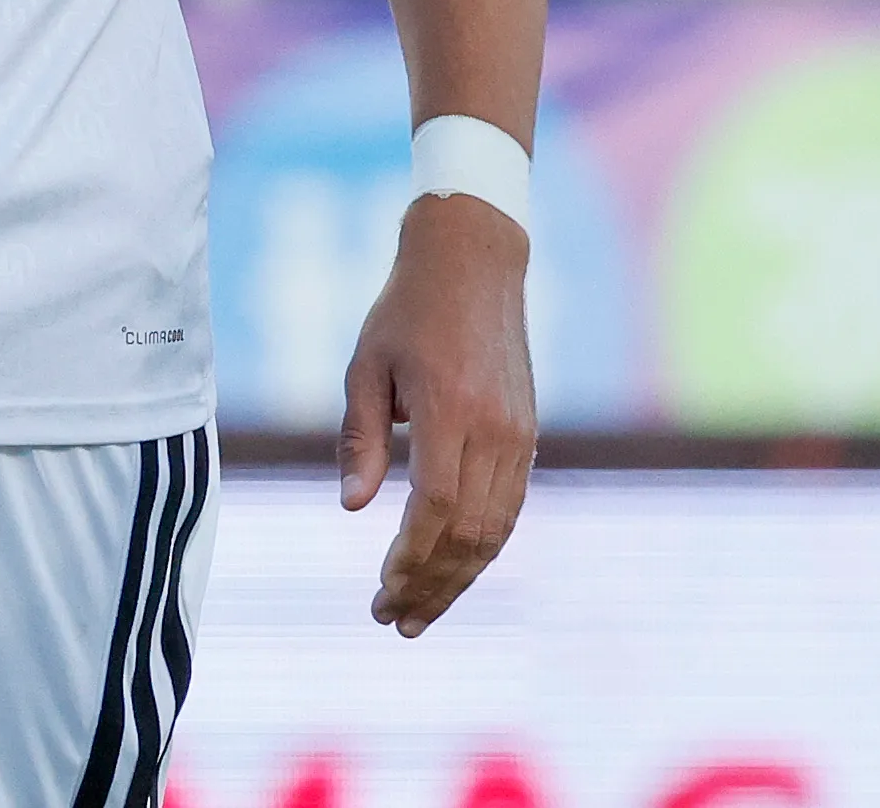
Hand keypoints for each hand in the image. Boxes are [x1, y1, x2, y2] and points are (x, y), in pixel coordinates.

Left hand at [338, 191, 538, 637]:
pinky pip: (510, 506)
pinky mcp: (527, 431)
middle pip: (470, 533)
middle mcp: (495, 427)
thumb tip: (353, 508)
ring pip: (497, 529)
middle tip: (393, 620)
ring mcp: (519, 431)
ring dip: (460, 578)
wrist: (475, 260)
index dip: (410, 559)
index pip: (436, 507)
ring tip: (421, 612)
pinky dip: (483, 547)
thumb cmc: (407, 309)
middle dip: (432, 586)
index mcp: (451, 408)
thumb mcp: (366, 365)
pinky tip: (453, 568)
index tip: (382, 591)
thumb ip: (360, 437)